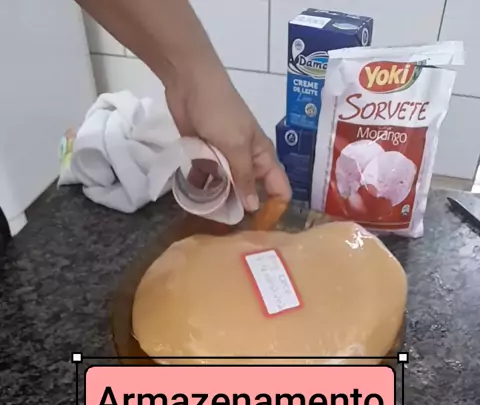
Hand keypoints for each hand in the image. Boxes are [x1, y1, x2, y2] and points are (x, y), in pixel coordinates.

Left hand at [165, 62, 291, 212]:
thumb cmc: (220, 112)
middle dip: (244, 209)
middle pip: (252, 193)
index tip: (260, 227)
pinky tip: (197, 203)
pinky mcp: (205, 157)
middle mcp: (247, 161)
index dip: (274, 207)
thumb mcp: (237, 146)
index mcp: (263, 156)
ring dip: (221, 202)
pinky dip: (204, 190)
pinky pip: (208, 181)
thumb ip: (245, 178)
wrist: (189, 83)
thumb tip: (254, 208)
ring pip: (228, 190)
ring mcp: (225, 160)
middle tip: (231, 228)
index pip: (279, 188)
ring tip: (211, 218)